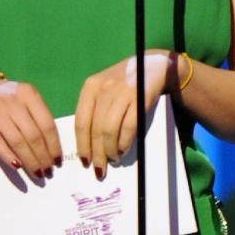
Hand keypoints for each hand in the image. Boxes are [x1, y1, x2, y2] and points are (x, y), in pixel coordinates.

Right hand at [0, 77, 60, 177]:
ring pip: (17, 142)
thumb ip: (36, 117)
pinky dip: (8, 156)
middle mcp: (13, 102)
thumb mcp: (24, 100)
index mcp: (29, 94)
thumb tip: (50, 149)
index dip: (54, 146)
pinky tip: (17, 166)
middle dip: (43, 157)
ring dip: (29, 161)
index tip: (58, 161)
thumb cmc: (6, 99)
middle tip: (47, 172)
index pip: (47, 124)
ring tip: (36, 173)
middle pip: (33, 136)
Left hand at [74, 51, 176, 178]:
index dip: (82, 144)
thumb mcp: (105, 89)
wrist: (152, 66)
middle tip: (99, 169)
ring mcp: (121, 92)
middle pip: (95, 129)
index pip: (81, 122)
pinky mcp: (139, 97)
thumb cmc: (125, 83)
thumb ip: (95, 109)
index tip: (85, 161)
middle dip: (97, 153)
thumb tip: (88, 143)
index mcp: (90, 87)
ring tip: (113, 160)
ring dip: (110, 150)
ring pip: (109, 130)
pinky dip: (124, 143)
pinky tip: (123, 150)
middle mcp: (103, 88)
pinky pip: (128, 127)